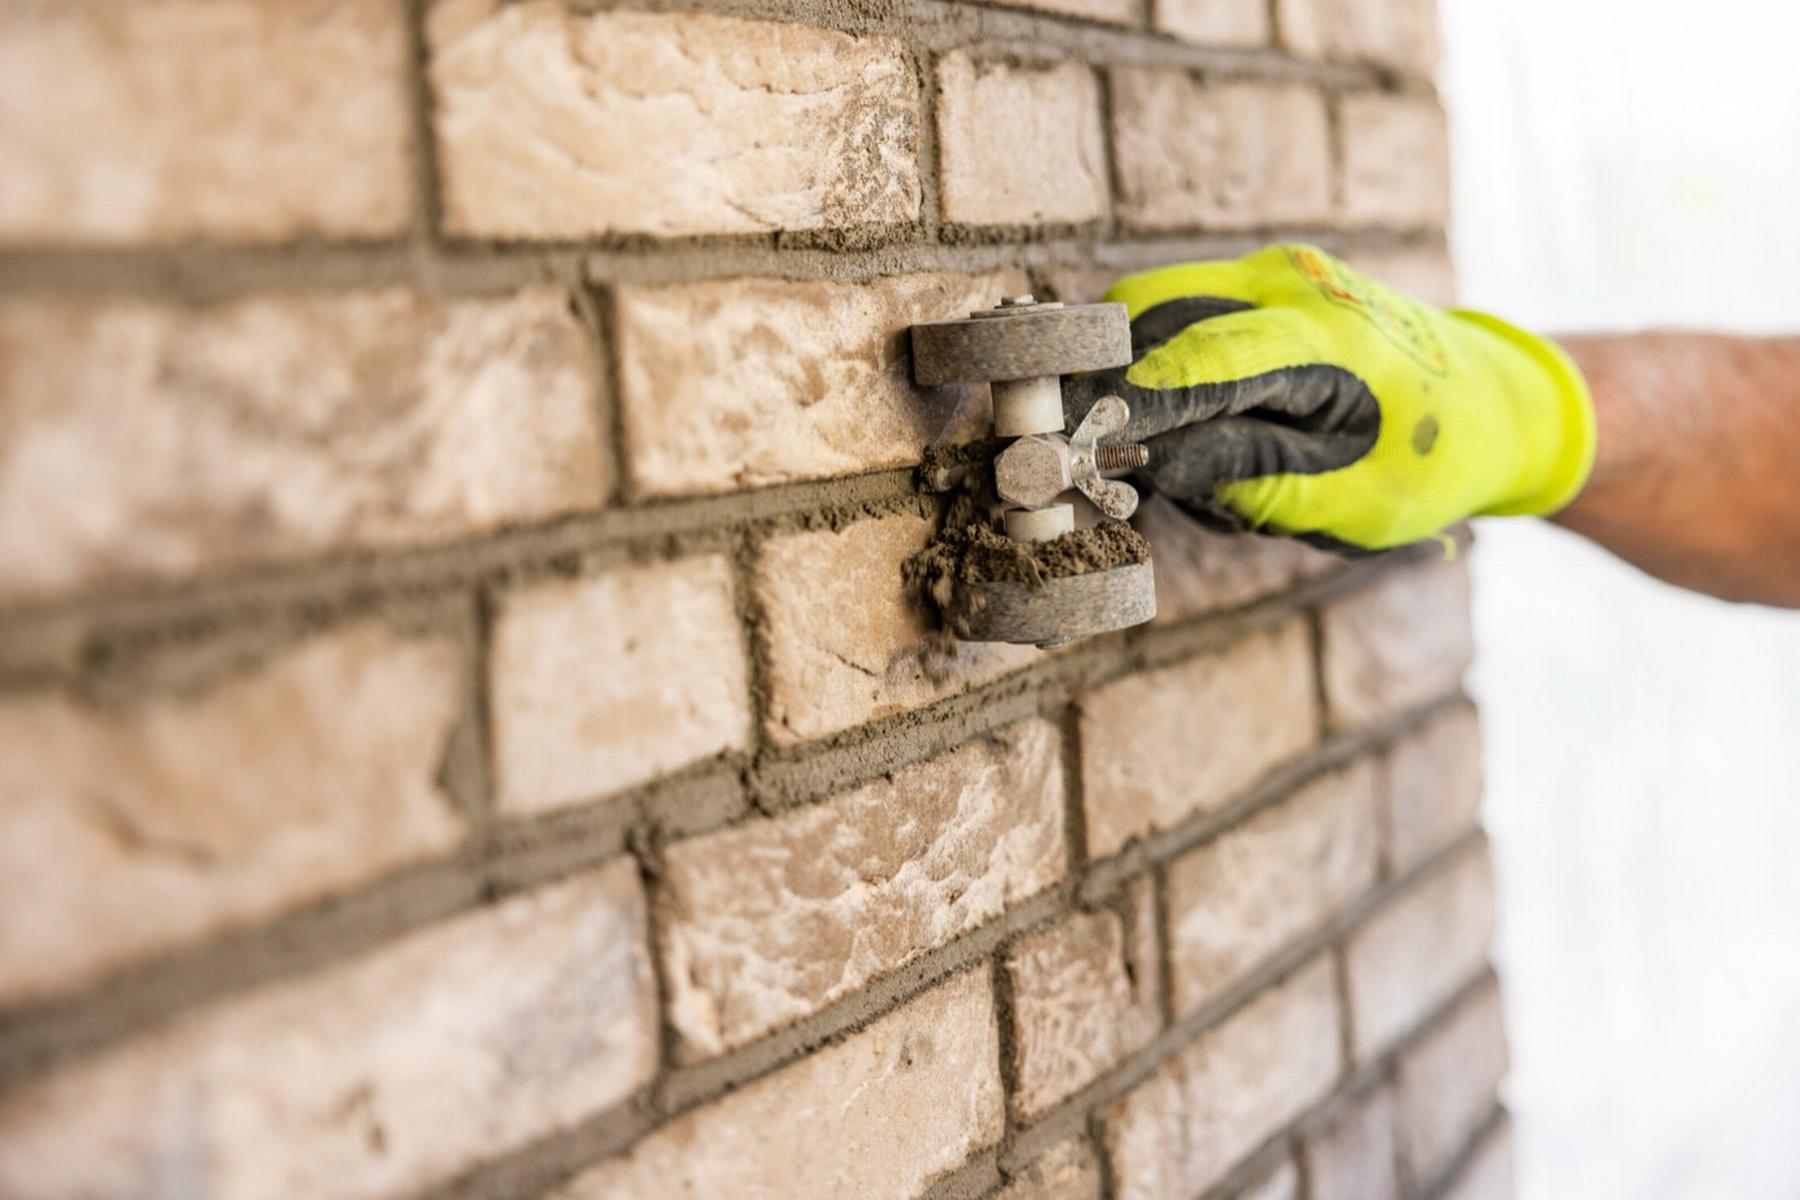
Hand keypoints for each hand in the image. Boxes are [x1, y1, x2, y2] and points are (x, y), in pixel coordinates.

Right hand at [1065, 245, 1596, 551]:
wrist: (1493, 402)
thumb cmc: (1428, 459)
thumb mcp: (1347, 498)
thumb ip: (1246, 474)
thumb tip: (1147, 463)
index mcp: (1322, 338)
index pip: (1191, 362)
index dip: (1120, 405)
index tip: (1064, 443)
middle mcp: (1289, 282)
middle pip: (1146, 312)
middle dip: (1105, 381)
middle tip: (1087, 450)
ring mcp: (1274, 270)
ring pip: (1150, 306)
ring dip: (1131, 373)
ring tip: (1158, 447)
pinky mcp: (1260, 278)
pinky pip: (1177, 309)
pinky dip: (1158, 361)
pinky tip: (1185, 419)